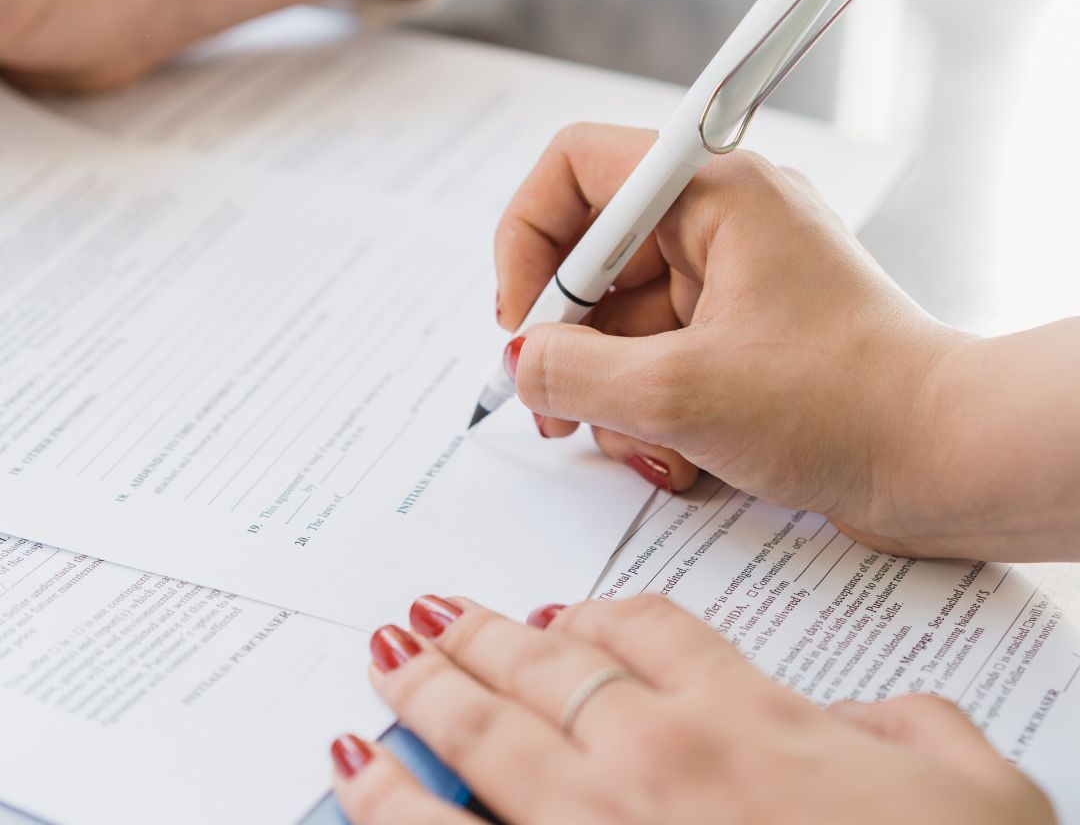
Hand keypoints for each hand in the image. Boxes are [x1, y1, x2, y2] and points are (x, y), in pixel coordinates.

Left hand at [330, 594, 1051, 824]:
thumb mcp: (971, 788)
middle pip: (547, 669)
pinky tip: (353, 770)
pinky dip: (393, 803)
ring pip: (486, 741)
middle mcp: (661, 763)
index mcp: (748, 719)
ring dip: (425, 695)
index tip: (570, 614)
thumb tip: (864, 715)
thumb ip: (902, 726)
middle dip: (480, 638)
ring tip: (382, 659)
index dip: (603, 612)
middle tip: (429, 613)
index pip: (652, 625)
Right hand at [493, 122, 967, 553]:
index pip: (577, 166)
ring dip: (612, 390)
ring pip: (622, 319)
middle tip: (553, 404)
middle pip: (592, 257)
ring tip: (648, 446)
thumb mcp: (681, 394)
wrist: (946, 463)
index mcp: (714, 193)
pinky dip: (650, 407)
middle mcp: (721, 222)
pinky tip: (680, 456)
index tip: (521, 316)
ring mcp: (732, 280)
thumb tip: (521, 364)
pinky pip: (659, 354)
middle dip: (567, 337)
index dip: (528, 236)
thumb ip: (574, 371)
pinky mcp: (739, 333)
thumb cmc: (846, 407)